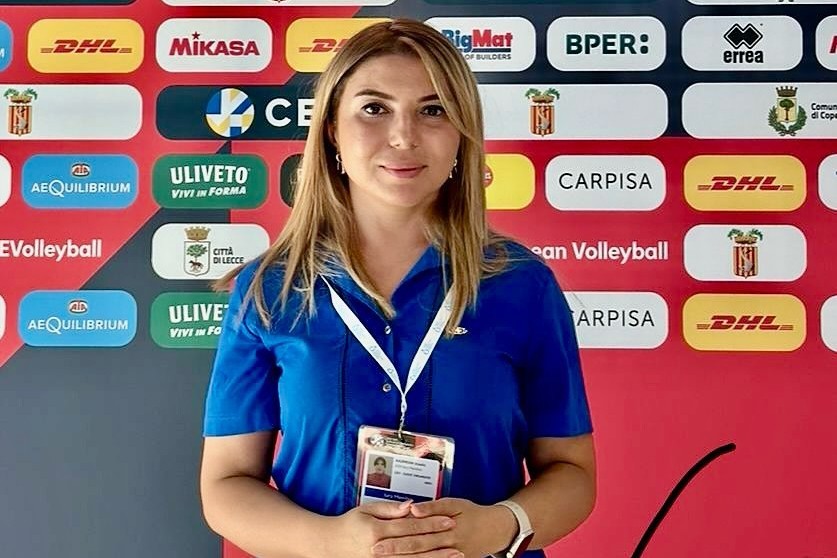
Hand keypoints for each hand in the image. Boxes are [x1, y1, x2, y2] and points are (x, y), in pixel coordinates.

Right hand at [325, 500, 456, 557]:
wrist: (329, 546)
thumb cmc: (349, 524)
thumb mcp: (366, 510)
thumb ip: (389, 508)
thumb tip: (411, 505)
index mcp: (377, 530)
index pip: (411, 526)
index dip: (431, 523)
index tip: (449, 520)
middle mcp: (380, 549)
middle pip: (415, 546)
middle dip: (438, 543)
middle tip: (458, 540)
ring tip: (454, 556)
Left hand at [371, 498, 517, 557]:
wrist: (496, 530)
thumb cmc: (473, 513)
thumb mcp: (455, 504)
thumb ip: (433, 507)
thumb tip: (412, 508)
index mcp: (446, 527)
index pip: (417, 533)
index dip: (397, 536)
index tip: (378, 539)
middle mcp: (447, 544)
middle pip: (417, 548)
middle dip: (395, 550)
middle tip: (376, 551)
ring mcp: (451, 555)